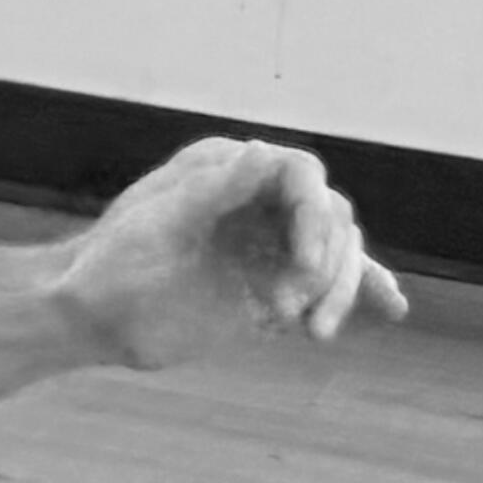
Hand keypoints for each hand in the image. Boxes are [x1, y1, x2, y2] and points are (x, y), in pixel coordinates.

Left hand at [52, 137, 410, 371]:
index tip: (306, 263)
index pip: (301, 177)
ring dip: (337, 290)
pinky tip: (392, 306)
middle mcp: (258, 203)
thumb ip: (212, 191)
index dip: (315, 215)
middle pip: (328, 218)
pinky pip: (323, 286)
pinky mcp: (269, 288)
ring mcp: (267, 247)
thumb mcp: (157, 224)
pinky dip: (358, 293)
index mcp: (231, 172)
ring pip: (333, 255)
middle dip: (327, 262)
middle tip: (295, 308)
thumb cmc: (109, 262)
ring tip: (313, 331)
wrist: (91, 317)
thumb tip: (264, 151)